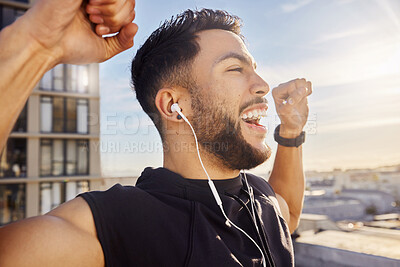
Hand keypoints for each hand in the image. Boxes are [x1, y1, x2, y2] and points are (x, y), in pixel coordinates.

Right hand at [19, 0, 136, 64]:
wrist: (46, 45)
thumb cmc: (68, 47)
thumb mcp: (104, 48)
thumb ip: (123, 41)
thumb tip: (136, 27)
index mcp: (100, 9)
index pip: (128, 8)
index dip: (123, 21)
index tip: (101, 32)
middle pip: (129, 2)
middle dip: (119, 19)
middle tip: (98, 27)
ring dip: (113, 13)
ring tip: (93, 20)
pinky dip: (108, 3)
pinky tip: (89, 12)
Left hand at [272, 78, 312, 137]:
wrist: (295, 124)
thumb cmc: (288, 119)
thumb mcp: (287, 111)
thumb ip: (293, 100)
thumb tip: (302, 89)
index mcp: (276, 91)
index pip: (291, 85)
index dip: (297, 94)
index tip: (295, 104)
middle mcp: (282, 87)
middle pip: (298, 81)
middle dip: (302, 92)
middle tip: (299, 102)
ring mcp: (291, 86)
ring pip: (303, 81)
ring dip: (306, 91)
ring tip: (301, 100)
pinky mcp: (298, 88)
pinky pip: (308, 83)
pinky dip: (309, 91)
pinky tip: (304, 97)